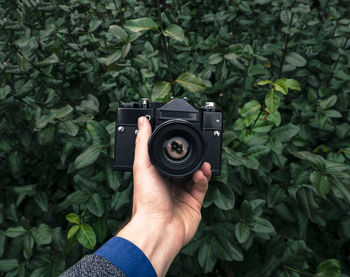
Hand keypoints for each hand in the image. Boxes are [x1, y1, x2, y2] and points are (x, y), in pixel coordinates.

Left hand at [117, 117, 210, 276]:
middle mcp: (168, 185)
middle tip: (196, 149)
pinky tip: (203, 172)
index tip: (182, 139)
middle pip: (183, 166)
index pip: (167, 159)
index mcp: (155, 176)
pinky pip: (202, 187)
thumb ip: (143, 143)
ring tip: (202, 162)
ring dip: (200, 167)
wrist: (159, 228)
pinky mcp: (194, 203)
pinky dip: (205, 178)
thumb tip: (142, 121)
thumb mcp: (142, 166)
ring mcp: (182, 194)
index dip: (175, 150)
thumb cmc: (146, 201)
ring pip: (195, 175)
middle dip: (191, 158)